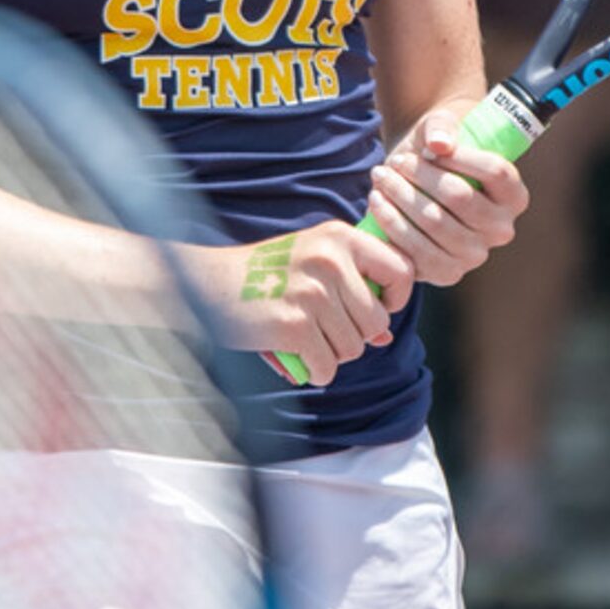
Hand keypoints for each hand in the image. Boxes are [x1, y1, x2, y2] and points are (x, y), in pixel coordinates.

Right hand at [177, 221, 416, 387]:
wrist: (207, 284)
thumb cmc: (264, 275)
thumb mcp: (312, 263)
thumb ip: (353, 290)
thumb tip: (385, 337)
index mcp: (340, 237)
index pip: (402, 270)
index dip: (395, 298)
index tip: (376, 308)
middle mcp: (329, 260)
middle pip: (377, 322)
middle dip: (356, 336)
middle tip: (325, 330)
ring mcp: (311, 292)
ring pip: (353, 348)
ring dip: (332, 354)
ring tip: (305, 339)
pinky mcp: (293, 325)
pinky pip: (326, 367)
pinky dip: (314, 371)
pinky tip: (296, 357)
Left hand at [364, 111, 526, 286]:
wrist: (416, 182)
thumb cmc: (436, 151)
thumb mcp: (440, 128)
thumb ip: (441, 126)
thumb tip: (439, 144)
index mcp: (514, 195)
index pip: (495, 172)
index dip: (460, 157)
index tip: (428, 147)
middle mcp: (502, 229)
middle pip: (460, 197)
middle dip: (421, 176)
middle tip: (396, 162)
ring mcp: (475, 255)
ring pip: (435, 223)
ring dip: (401, 197)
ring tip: (381, 177)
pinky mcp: (446, 273)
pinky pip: (418, 252)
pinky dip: (391, 224)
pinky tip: (377, 202)